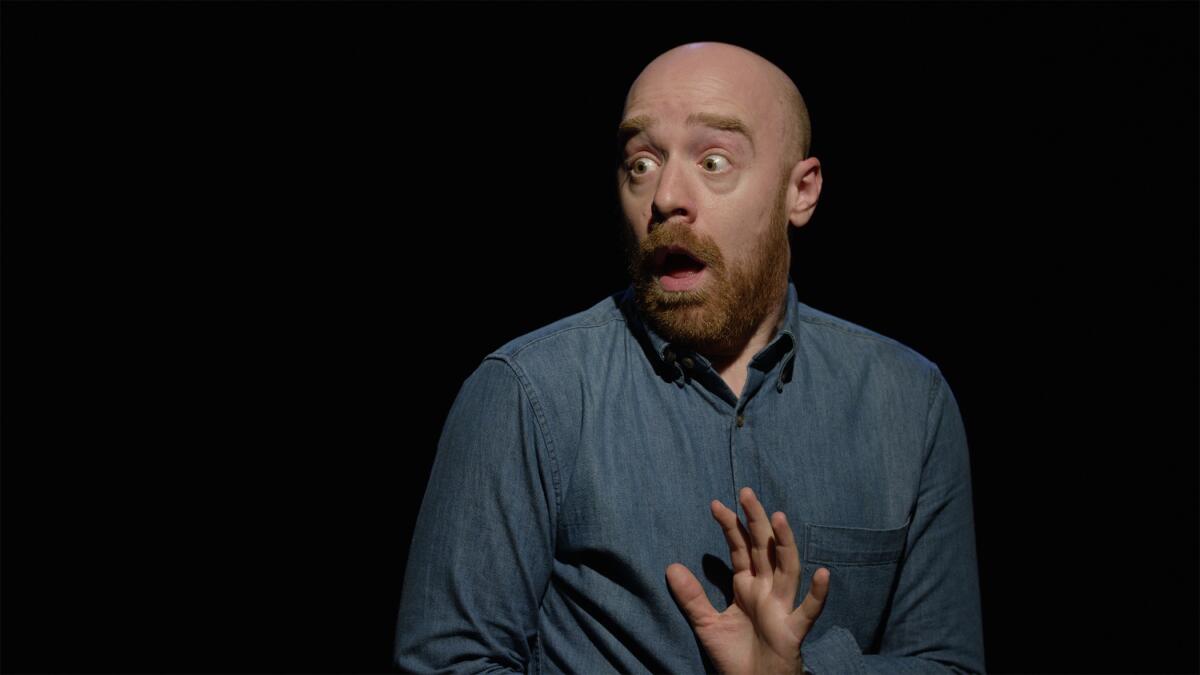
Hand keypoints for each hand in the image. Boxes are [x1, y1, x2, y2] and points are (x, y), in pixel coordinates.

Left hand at [666, 487, 829, 674]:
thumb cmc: (736, 656)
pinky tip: (823, 574)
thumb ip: (691, 597)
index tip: (716, 504)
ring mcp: (782, 608)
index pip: (740, 549)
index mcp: (748, 586)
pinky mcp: (793, 630)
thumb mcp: (707, 625)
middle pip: (764, 549)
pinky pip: (808, 611)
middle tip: (747, 492)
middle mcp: (767, 591)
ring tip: (779, 518)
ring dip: (784, 544)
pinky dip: (817, 594)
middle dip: (756, 521)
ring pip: (787, 569)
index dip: (730, 527)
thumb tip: (671, 566)